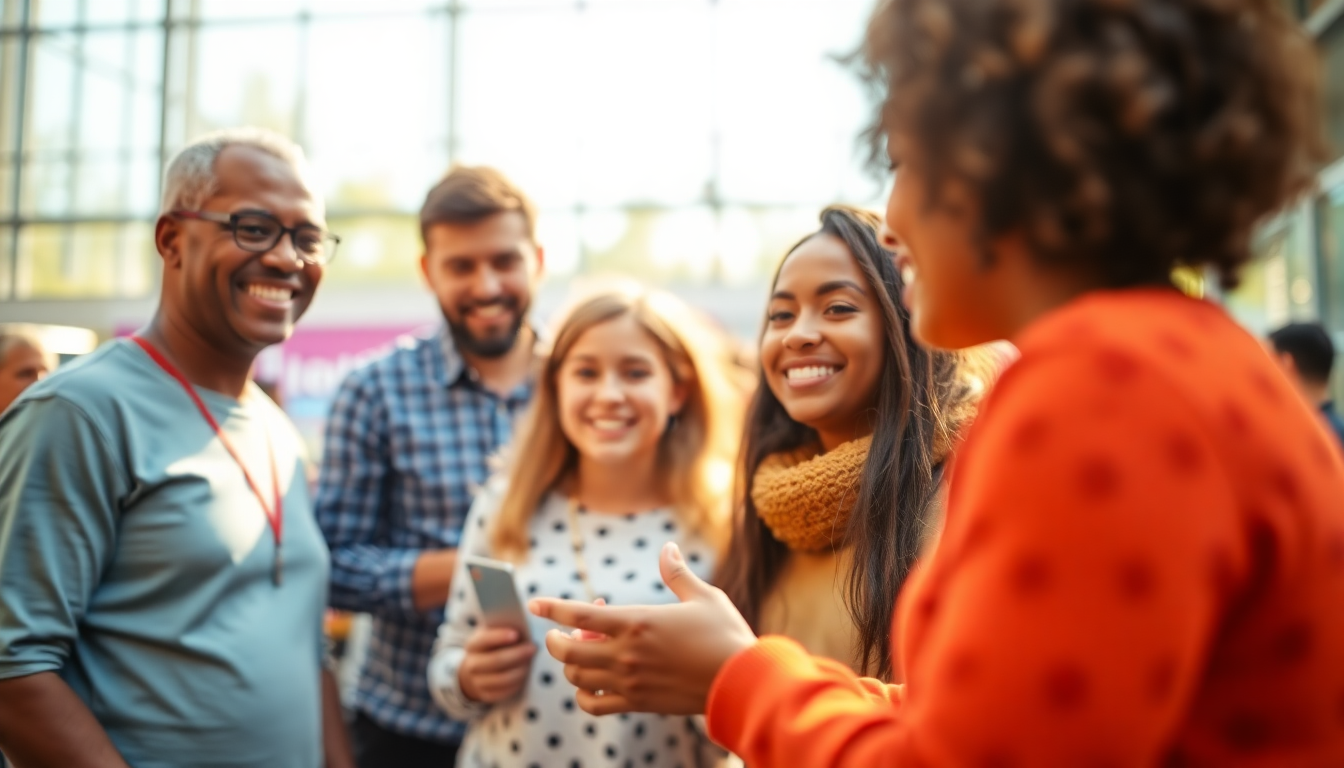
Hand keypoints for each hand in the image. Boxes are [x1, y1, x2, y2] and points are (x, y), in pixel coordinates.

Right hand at [457, 626, 535, 703]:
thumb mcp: (494, 634)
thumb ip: (505, 631)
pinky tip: (524, 676)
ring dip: (519, 671)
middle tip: (533, 648)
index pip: (484, 640)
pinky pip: (503, 692)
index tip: (516, 634)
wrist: (477, 669)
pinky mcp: (486, 695)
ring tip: (530, 663)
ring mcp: (477, 681)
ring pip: (501, 679)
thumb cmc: (492, 647)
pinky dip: (516, 684)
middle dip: (516, 654)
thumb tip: (524, 632)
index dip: (499, 637)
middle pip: (495, 660)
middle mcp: (472, 664)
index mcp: (473, 645)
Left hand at [529, 542, 756, 715]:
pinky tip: (592, 685)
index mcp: (637, 622)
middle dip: (555, 640)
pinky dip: (583, 696)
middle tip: (562, 632)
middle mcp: (626, 654)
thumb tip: (667, 547)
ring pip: (576, 678)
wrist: (742, 682)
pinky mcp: (638, 703)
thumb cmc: (726, 635)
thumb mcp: (704, 596)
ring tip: (585, 653)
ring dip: (570, 665)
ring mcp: (629, 682)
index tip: (535, 603)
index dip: (551, 608)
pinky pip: (594, 706)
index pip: (578, 615)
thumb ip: (677, 573)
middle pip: (566, 651)